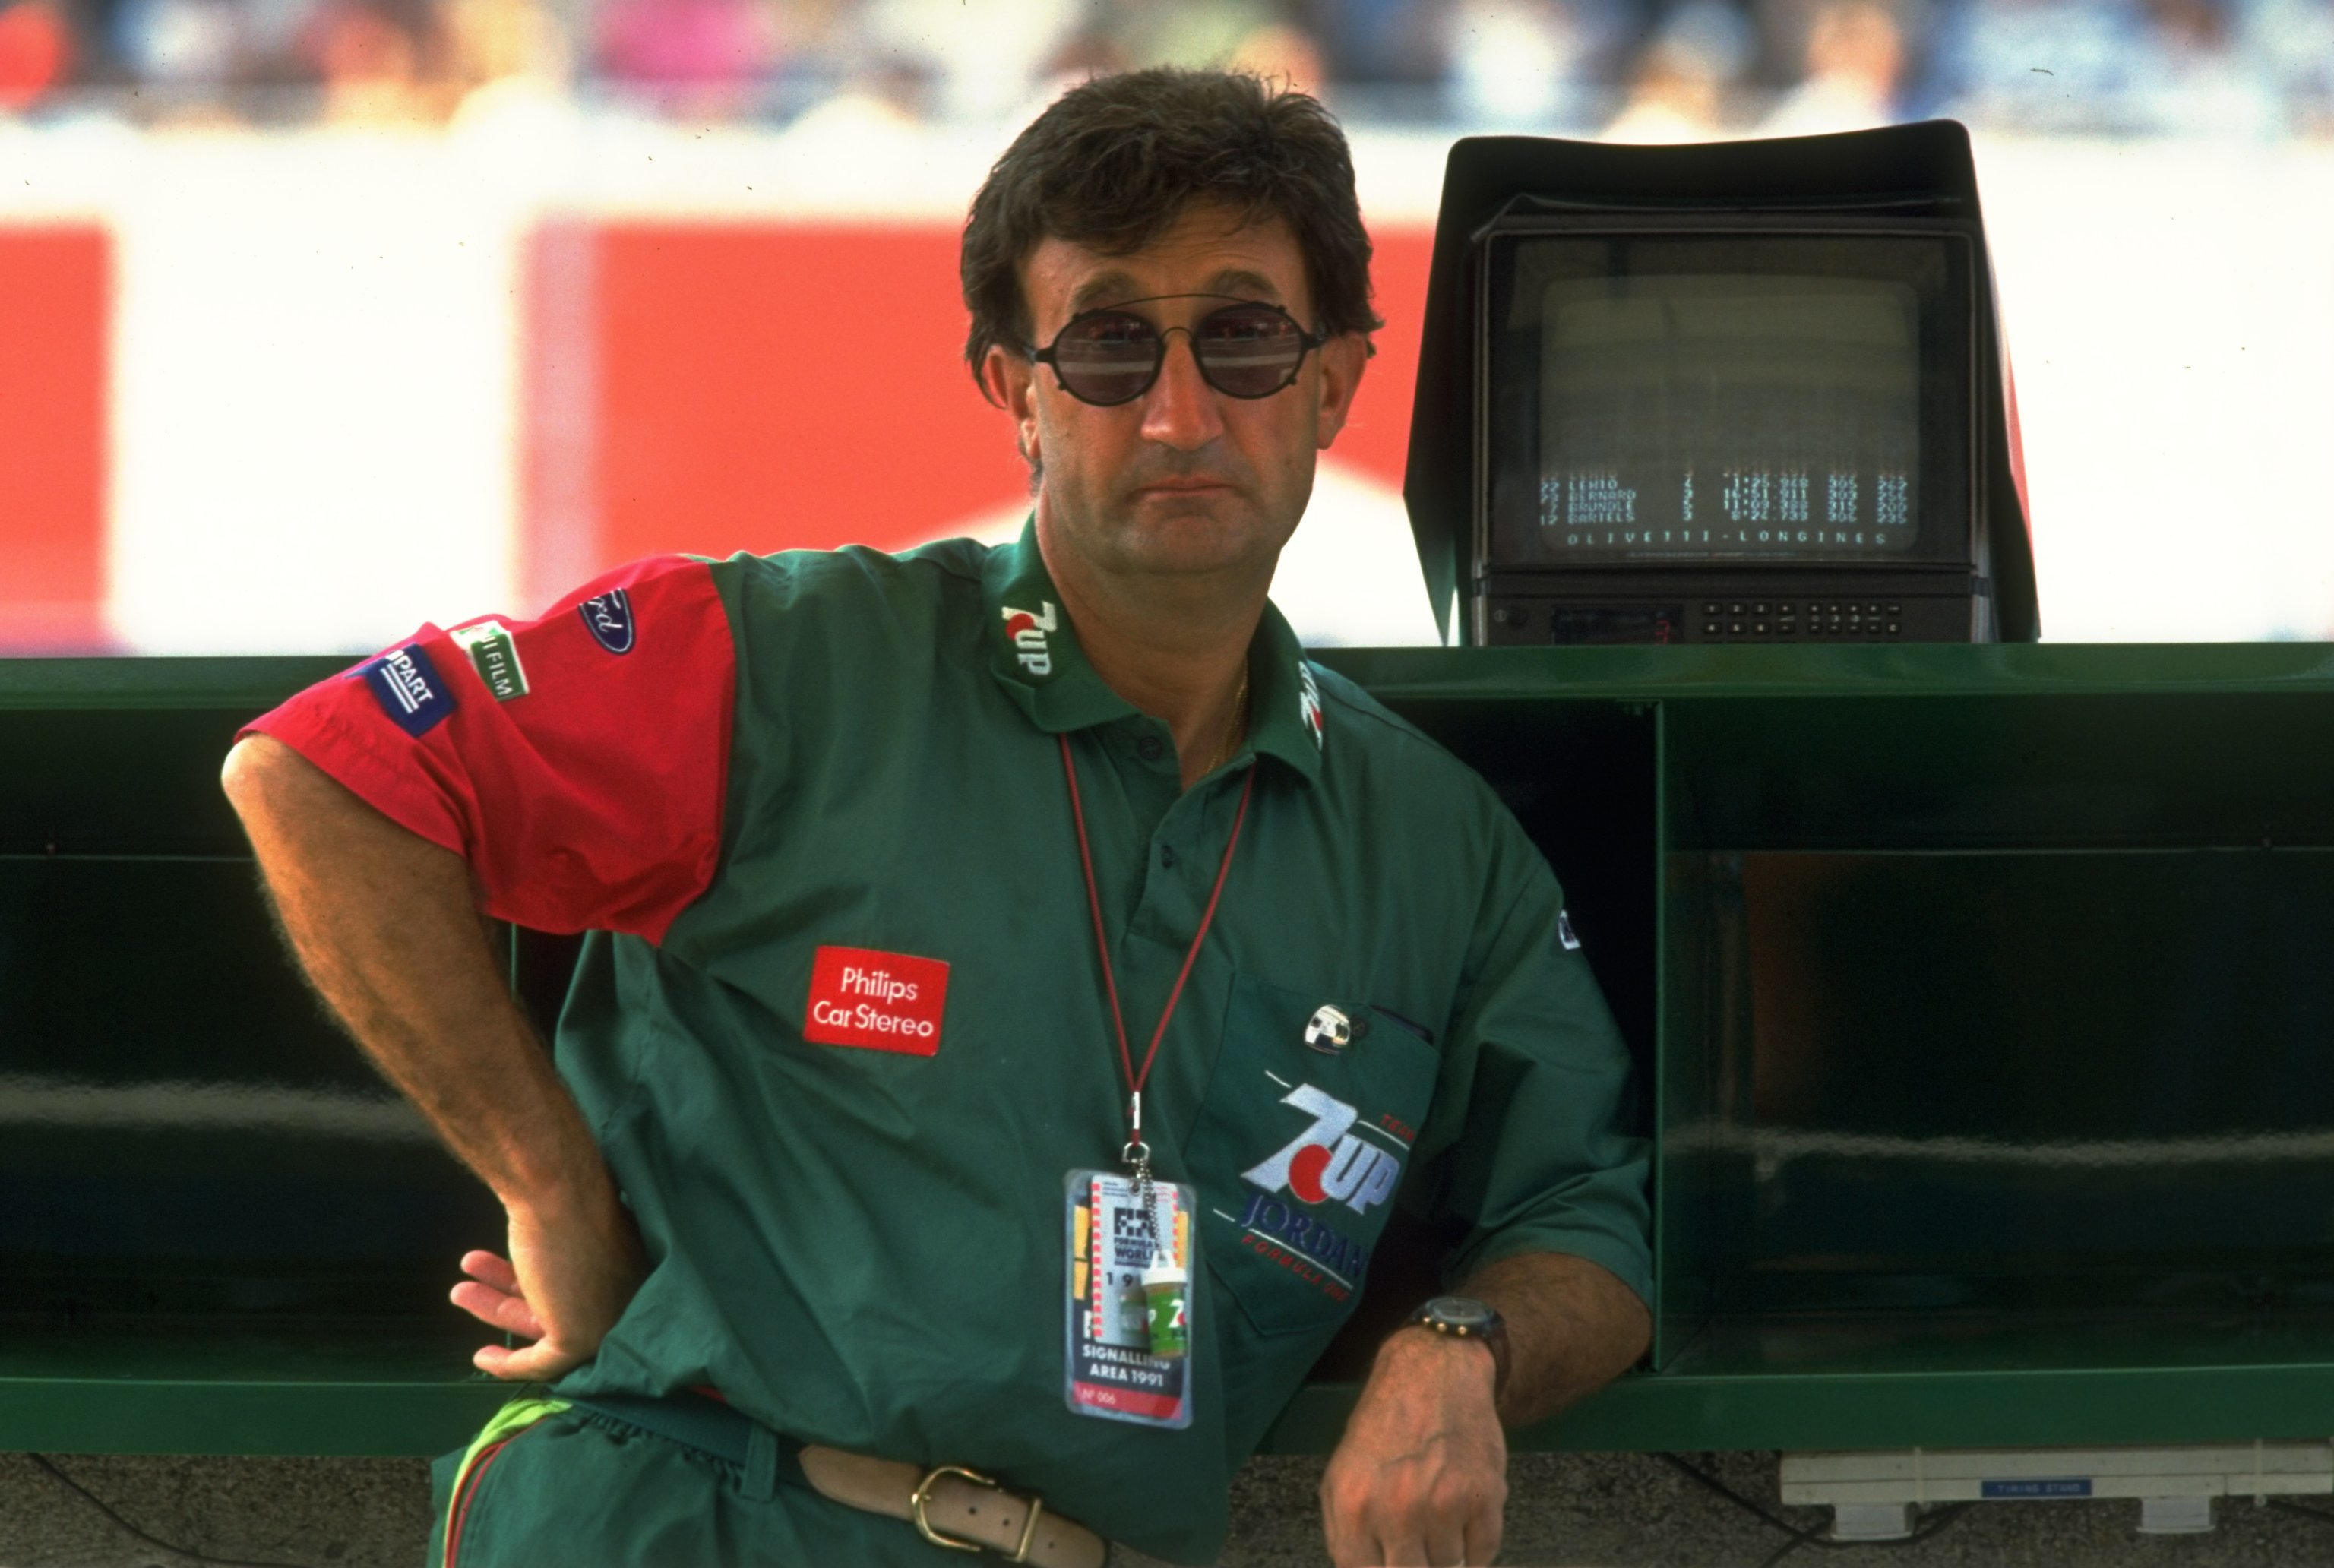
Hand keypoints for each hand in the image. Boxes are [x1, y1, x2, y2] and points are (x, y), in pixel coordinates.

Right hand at [449, 1196, 646, 1379]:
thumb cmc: (560, 1193)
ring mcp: (607, 1319)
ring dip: (498, 1312)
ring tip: (460, 1292)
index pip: (584, 1289)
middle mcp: (625, 1295)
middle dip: (509, 1292)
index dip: (541, 1288)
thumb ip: (558, 1243)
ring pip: (545, 1328)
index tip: (506, 1284)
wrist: (555, 1185)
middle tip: (475, 1272)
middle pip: (559, 1306)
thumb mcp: (563, 1224)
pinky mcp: (581, 1338)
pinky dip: (509, 1364)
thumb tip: (538, 1243)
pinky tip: (482, 1356)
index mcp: (629, 1262)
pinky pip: (541, 1363)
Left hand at [1320, 1327, 1507, 1565]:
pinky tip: (1463, 1509)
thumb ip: (1345, 1535)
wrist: (1434, 1373)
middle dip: (1416, 1563)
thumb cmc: (1384, 1427)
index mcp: (1354, 1507)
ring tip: (1438, 1510)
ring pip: (1450, 1567)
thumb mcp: (1343, 1476)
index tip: (1392, 1559)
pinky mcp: (1485, 1496)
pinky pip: (1484, 1552)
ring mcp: (1445, 1505)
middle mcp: (1397, 1510)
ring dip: (1446, 1551)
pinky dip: (1476, 1542)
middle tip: (1417, 1541)